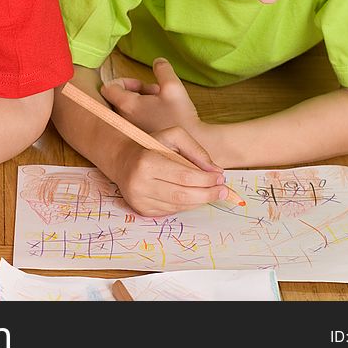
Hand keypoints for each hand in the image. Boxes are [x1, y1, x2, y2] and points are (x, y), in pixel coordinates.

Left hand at [101, 58, 199, 133]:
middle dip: (137, 91)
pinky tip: (161, 117)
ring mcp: (129, 131)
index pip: (109, 87)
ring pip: (127, 111)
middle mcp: (122, 119)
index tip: (141, 85)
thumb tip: (157, 61)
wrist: (192, 144)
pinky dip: (143, 115)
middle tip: (156, 92)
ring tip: (161, 104)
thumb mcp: (173, 87)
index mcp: (127, 105)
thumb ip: (163, 70)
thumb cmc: (181, 116)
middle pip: (118, 98)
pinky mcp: (137, 140)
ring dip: (141, 103)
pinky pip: (133, 122)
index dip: (124, 81)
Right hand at [111, 126, 227, 216]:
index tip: (220, 177)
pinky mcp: (141, 209)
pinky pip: (171, 211)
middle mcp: (140, 183)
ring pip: (178, 206)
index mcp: (146, 162)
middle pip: (183, 195)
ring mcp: (139, 199)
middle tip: (223, 190)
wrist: (123, 160)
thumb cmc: (151, 146)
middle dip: (208, 194)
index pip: (185, 177)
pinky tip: (192, 196)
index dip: (206, 180)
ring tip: (211, 192)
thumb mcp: (173, 136)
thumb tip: (215, 171)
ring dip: (199, 201)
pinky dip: (186, 205)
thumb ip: (196, 150)